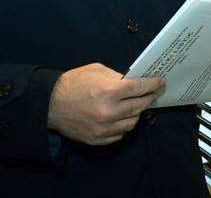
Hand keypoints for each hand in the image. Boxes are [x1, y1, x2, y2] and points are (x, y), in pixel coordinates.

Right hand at [47, 63, 163, 145]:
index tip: (160, 83)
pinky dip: (124, 125)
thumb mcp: (97, 71)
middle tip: (152, 94)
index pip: (140, 88)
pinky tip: (122, 117)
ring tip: (137, 105)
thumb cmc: (74, 82)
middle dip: (148, 98)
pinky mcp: (98, 139)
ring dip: (137, 113)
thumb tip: (134, 83)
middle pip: (140, 106)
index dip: (153, 84)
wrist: (50, 104)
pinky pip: (120, 134)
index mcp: (110, 91)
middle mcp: (109, 111)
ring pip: (133, 122)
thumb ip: (118, 77)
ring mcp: (104, 128)